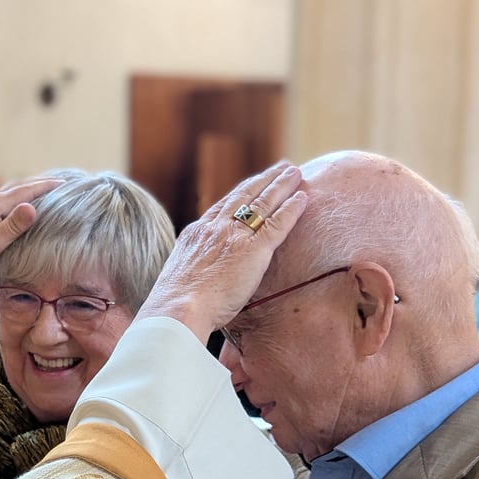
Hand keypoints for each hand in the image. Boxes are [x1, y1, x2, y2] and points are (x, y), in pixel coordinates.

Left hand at [0, 178, 62, 291]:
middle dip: (40, 182)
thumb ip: (14, 224)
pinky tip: (16, 202)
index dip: (46, 186)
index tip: (64, 183)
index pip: (27, 190)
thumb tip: (33, 207)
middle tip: (60, 181)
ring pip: (10, 190)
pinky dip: (17, 194)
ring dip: (28, 186)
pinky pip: (3, 197)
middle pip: (19, 185)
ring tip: (42, 187)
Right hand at [135, 161, 306, 343]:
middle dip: (263, 181)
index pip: (222, 207)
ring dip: (280, 185)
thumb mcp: (179, 279)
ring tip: (295, 172)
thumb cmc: (175, 307)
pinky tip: (303, 197)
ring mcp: (234, 237)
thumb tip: (196, 283)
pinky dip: (291, 209)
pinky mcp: (253, 251)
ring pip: (262, 204)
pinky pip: (277, 224)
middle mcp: (214, 229)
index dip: (240, 193)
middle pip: (243, 197)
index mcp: (195, 234)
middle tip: (280, 168)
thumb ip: (193, 272)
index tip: (252, 183)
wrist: (177, 310)